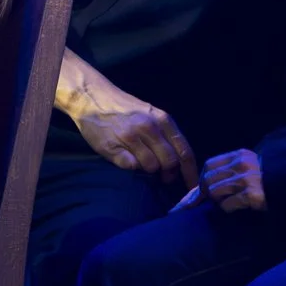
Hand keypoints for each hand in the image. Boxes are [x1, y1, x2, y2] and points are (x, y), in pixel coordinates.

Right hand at [74, 98, 197, 185]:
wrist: (92, 98)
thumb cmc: (124, 109)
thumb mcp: (151, 114)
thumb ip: (165, 134)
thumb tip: (179, 162)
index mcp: (162, 120)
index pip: (184, 151)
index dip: (190, 173)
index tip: (193, 187)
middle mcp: (149, 128)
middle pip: (170, 162)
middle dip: (168, 174)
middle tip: (163, 177)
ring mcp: (130, 137)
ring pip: (150, 166)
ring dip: (148, 170)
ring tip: (141, 161)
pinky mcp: (112, 147)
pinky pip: (130, 166)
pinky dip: (131, 167)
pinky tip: (125, 157)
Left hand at [173, 148, 267, 212]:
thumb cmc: (268, 179)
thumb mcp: (249, 167)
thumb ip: (228, 171)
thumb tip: (198, 191)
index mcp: (240, 155)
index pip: (209, 165)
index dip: (202, 180)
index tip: (201, 192)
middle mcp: (243, 165)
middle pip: (208, 179)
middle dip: (208, 193)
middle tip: (218, 200)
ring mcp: (248, 180)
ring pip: (215, 192)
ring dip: (219, 201)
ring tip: (231, 202)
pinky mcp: (254, 196)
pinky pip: (228, 204)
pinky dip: (229, 208)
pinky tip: (240, 207)